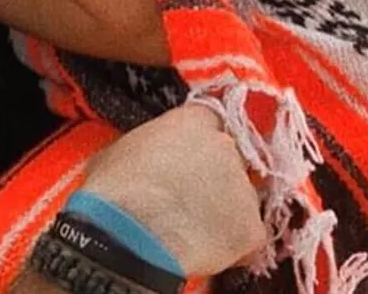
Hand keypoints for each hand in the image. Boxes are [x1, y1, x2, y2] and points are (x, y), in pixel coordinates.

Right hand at [80, 104, 264, 277]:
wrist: (126, 235)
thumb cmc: (114, 190)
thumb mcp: (121, 149)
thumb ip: (149, 145)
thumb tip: (146, 159)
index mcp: (191, 121)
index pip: (209, 120)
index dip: (199, 141)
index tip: (188, 157)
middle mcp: (225, 147)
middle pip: (229, 158)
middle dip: (212, 176)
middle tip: (186, 196)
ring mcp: (243, 187)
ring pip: (239, 197)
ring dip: (222, 209)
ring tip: (190, 227)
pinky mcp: (252, 228)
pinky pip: (246, 234)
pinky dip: (231, 243)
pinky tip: (202, 247)